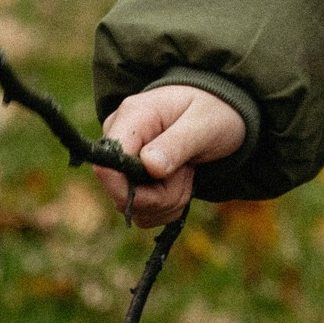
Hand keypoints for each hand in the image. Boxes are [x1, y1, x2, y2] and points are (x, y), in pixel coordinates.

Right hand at [96, 84, 247, 227]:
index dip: (130, 187)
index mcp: (132, 117)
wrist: (216, 112)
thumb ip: (175, 144)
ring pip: (134, 208)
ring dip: (168, 201)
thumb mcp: (203, 123)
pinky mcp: (130, 179)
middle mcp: (119, 139)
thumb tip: (148, 165)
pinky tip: (179, 183)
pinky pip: (142, 212)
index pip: (107, 163)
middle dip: (162, 196)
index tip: (164, 182)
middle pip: (121, 193)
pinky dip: (166, 207)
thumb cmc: (212, 110)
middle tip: (188, 172)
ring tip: (186, 172)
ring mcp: (122, 162)